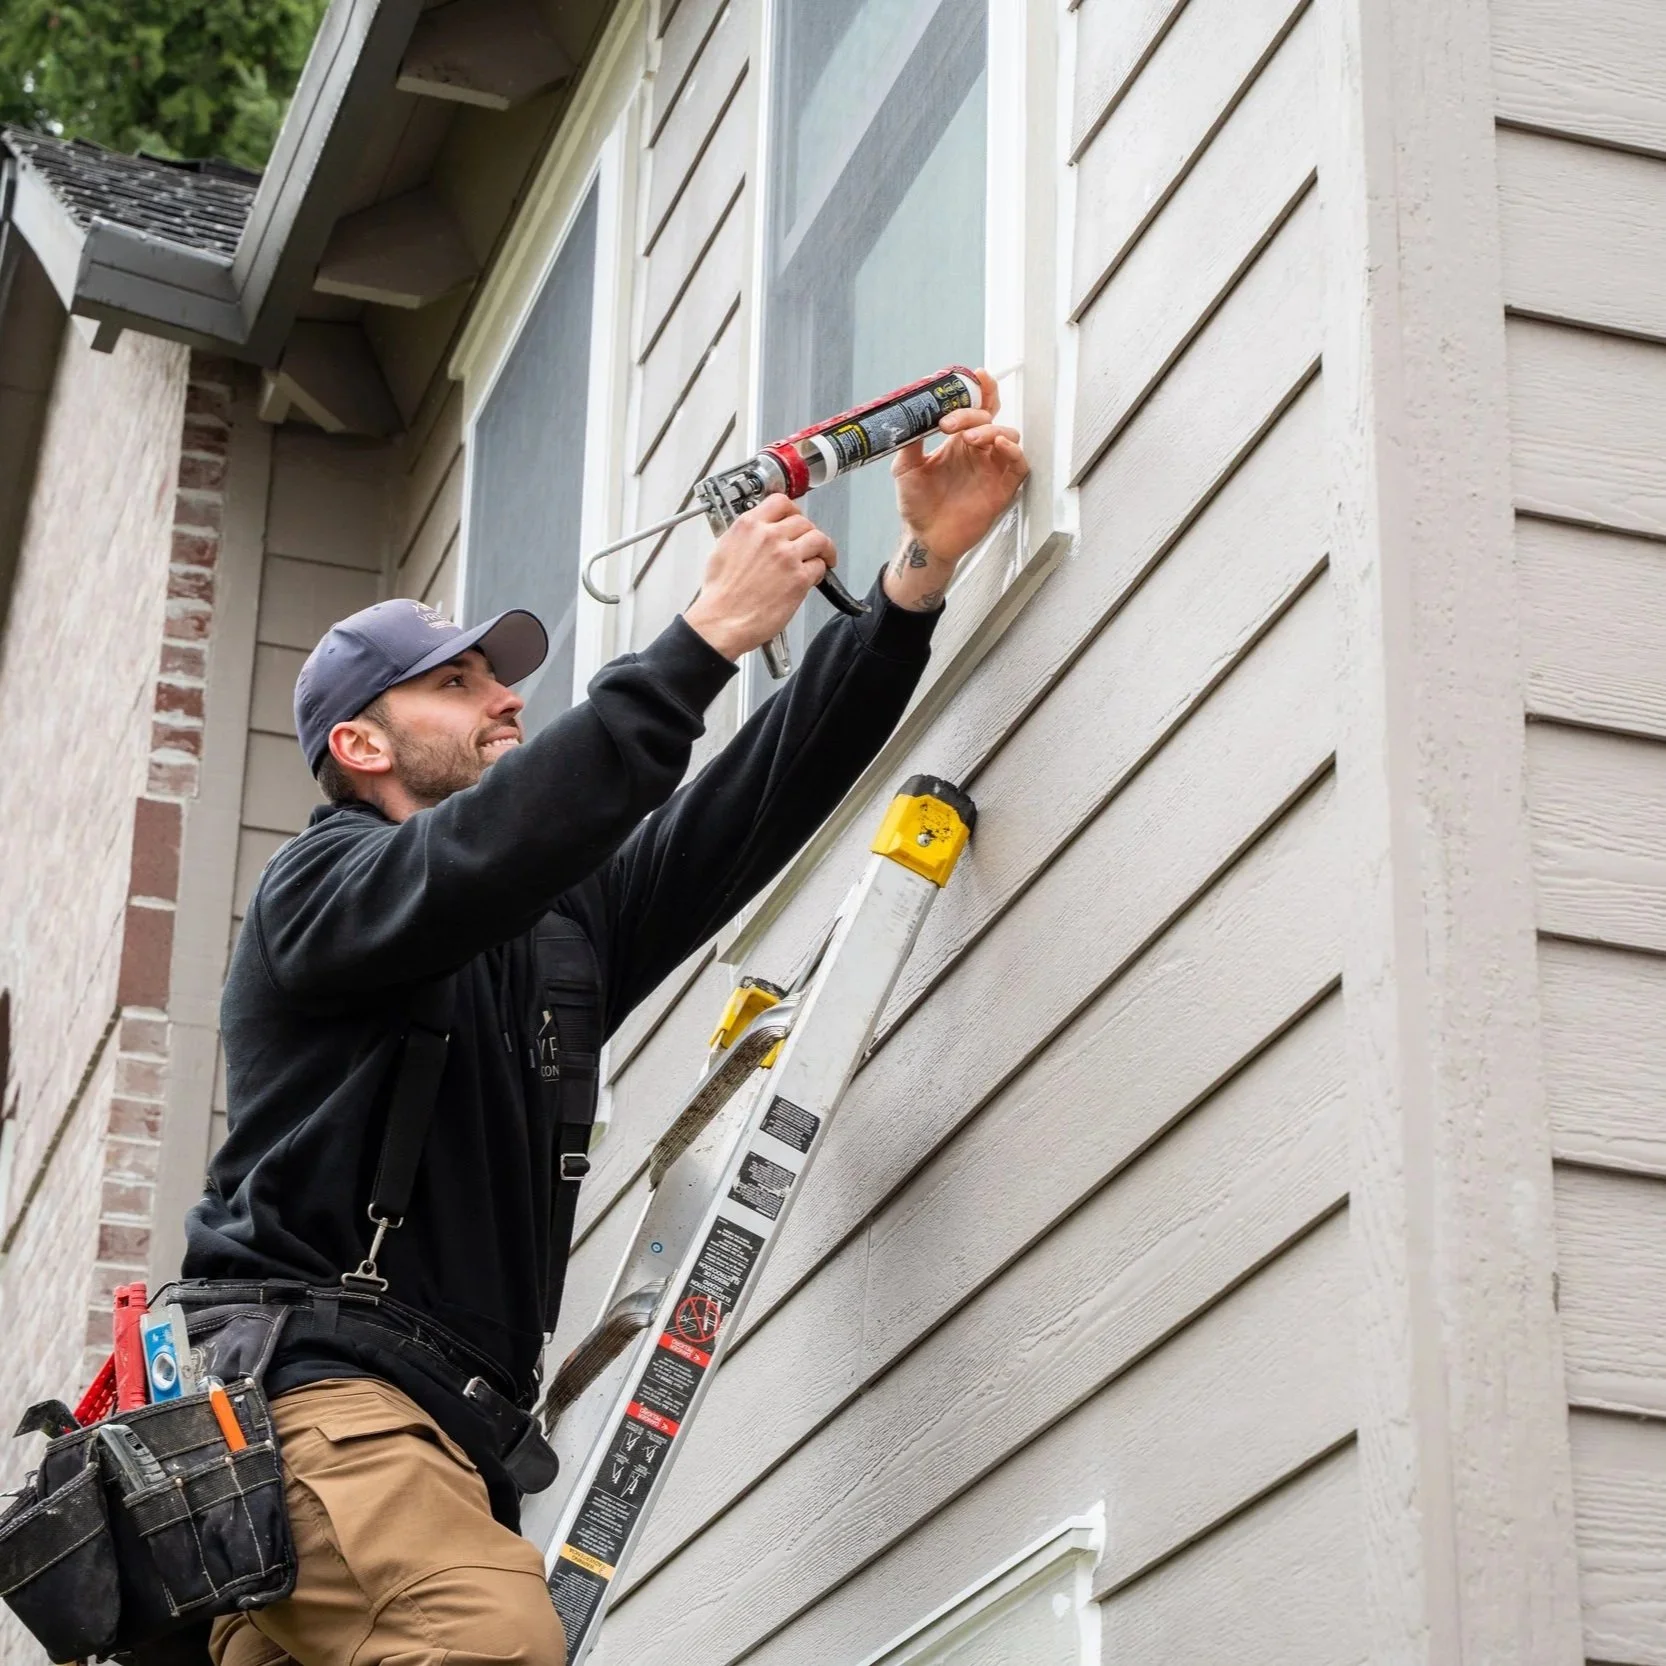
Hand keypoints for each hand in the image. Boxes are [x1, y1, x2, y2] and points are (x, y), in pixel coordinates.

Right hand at [682, 494, 836, 660]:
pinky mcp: (798, 578)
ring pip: (818, 540)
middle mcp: (769, 536)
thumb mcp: (722, 551)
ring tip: (824, 557)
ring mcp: (786, 556)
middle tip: (810, 543)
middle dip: (809, 532)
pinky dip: (820, 571)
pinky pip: (819, 566)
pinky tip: (812, 578)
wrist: (721, 621)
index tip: (796, 518)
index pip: (780, 502)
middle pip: (803, 522)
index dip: (793, 511)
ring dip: (823, 549)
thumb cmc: (720, 596)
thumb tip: (755, 534)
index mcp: (749, 526)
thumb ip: (743, 537)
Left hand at [886, 368, 1028, 610]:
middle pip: (990, 416)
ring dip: (990, 430)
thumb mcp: (906, 467)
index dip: (980, 389)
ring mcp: (991, 468)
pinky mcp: (1002, 488)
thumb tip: (909, 415)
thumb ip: (910, 441)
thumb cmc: (917, 505)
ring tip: (969, 438)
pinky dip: (1012, 451)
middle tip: (950, 423)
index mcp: (957, 441)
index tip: (974, 376)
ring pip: (1006, 435)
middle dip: (973, 412)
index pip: (975, 407)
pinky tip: (998, 445)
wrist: (924, 537)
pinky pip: (1018, 464)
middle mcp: (977, 451)